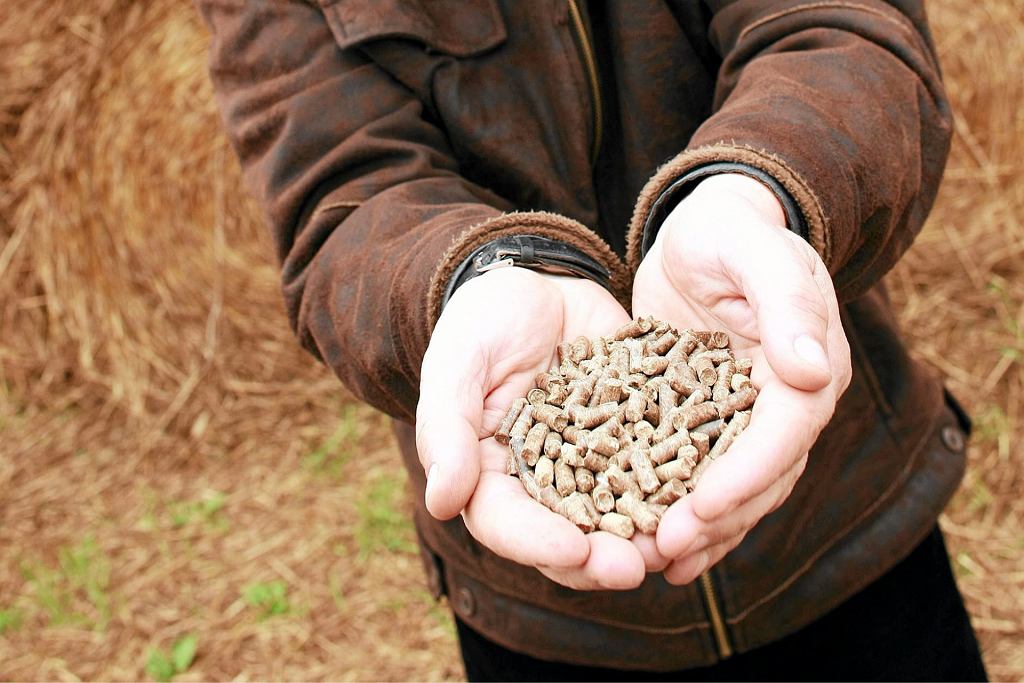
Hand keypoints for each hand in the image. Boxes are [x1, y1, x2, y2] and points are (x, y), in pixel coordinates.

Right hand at [417, 266, 669, 589]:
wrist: (540, 279)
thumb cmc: (482, 319)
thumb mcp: (457, 363)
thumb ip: (447, 429)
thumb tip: (443, 502)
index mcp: (491, 475)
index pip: (507, 524)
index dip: (538, 544)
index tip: (575, 551)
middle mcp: (544, 482)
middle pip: (567, 537)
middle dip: (601, 559)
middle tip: (635, 568)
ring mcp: (594, 464)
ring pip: (619, 515)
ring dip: (645, 535)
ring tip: (676, 542)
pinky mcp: (634, 439)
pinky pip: (659, 469)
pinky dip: (680, 486)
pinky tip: (705, 491)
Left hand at [632, 173, 851, 584]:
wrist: (704, 231)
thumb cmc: (729, 232)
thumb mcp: (753, 252)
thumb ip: (785, 303)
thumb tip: (815, 371)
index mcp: (811, 367)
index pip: (785, 433)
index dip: (747, 474)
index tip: (702, 507)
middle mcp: (789, 401)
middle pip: (762, 475)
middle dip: (718, 517)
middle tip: (665, 549)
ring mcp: (751, 417)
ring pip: (736, 488)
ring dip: (703, 531)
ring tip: (660, 564)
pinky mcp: (712, 421)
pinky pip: (705, 476)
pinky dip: (687, 512)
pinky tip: (657, 546)